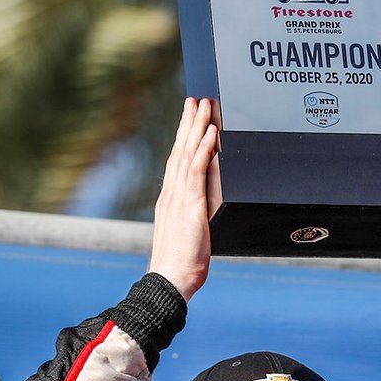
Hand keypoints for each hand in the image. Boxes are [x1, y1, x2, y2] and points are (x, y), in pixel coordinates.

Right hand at [147, 98, 217, 301]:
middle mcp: (171, 193)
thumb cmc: (180, 266)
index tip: (188, 121)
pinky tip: (211, 131)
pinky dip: (204, 147)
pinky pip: (198, 168)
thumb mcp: (189, 236)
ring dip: (197, 126)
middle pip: (179, 150)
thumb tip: (203, 213)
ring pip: (187, 152)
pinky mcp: (189, 203)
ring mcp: (178, 196)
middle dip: (188, 123)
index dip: (182, 139)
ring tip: (204, 105)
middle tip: (195, 100)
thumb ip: (194, 220)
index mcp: (169, 200)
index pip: (176, 162)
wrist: (170, 280)